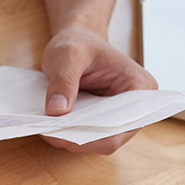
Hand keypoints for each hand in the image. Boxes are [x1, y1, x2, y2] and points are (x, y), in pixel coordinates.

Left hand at [40, 26, 157, 153]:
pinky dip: (65, 135)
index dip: (96, 134)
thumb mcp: (68, 55)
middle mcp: (134, 107)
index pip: (124, 124)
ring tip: (44, 127)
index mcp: (140, 87)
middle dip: (78, 139)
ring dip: (69, 139)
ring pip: (95, 142)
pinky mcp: (98, 121)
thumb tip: (57, 111)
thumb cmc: (79, 43)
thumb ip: (64, 81)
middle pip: (110, 139)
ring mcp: (116, 117)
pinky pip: (83, 137)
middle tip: (47, 131)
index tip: (65, 130)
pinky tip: (48, 126)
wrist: (76, 41)